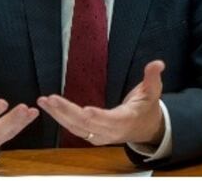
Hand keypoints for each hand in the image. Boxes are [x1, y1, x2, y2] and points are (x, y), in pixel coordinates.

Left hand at [38, 60, 165, 145]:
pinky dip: (60, 119)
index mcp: (126, 120)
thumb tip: (158, 63)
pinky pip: (73, 129)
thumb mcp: (153, 91)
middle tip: (51, 99)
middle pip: (87, 124)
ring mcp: (99, 136)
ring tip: (44, 101)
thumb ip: (153, 77)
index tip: (85, 110)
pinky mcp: (91, 136)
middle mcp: (110, 132)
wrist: (144, 128)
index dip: (99, 116)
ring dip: (58, 115)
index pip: (111, 120)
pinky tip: (49, 108)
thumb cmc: (147, 108)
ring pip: (76, 128)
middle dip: (67, 112)